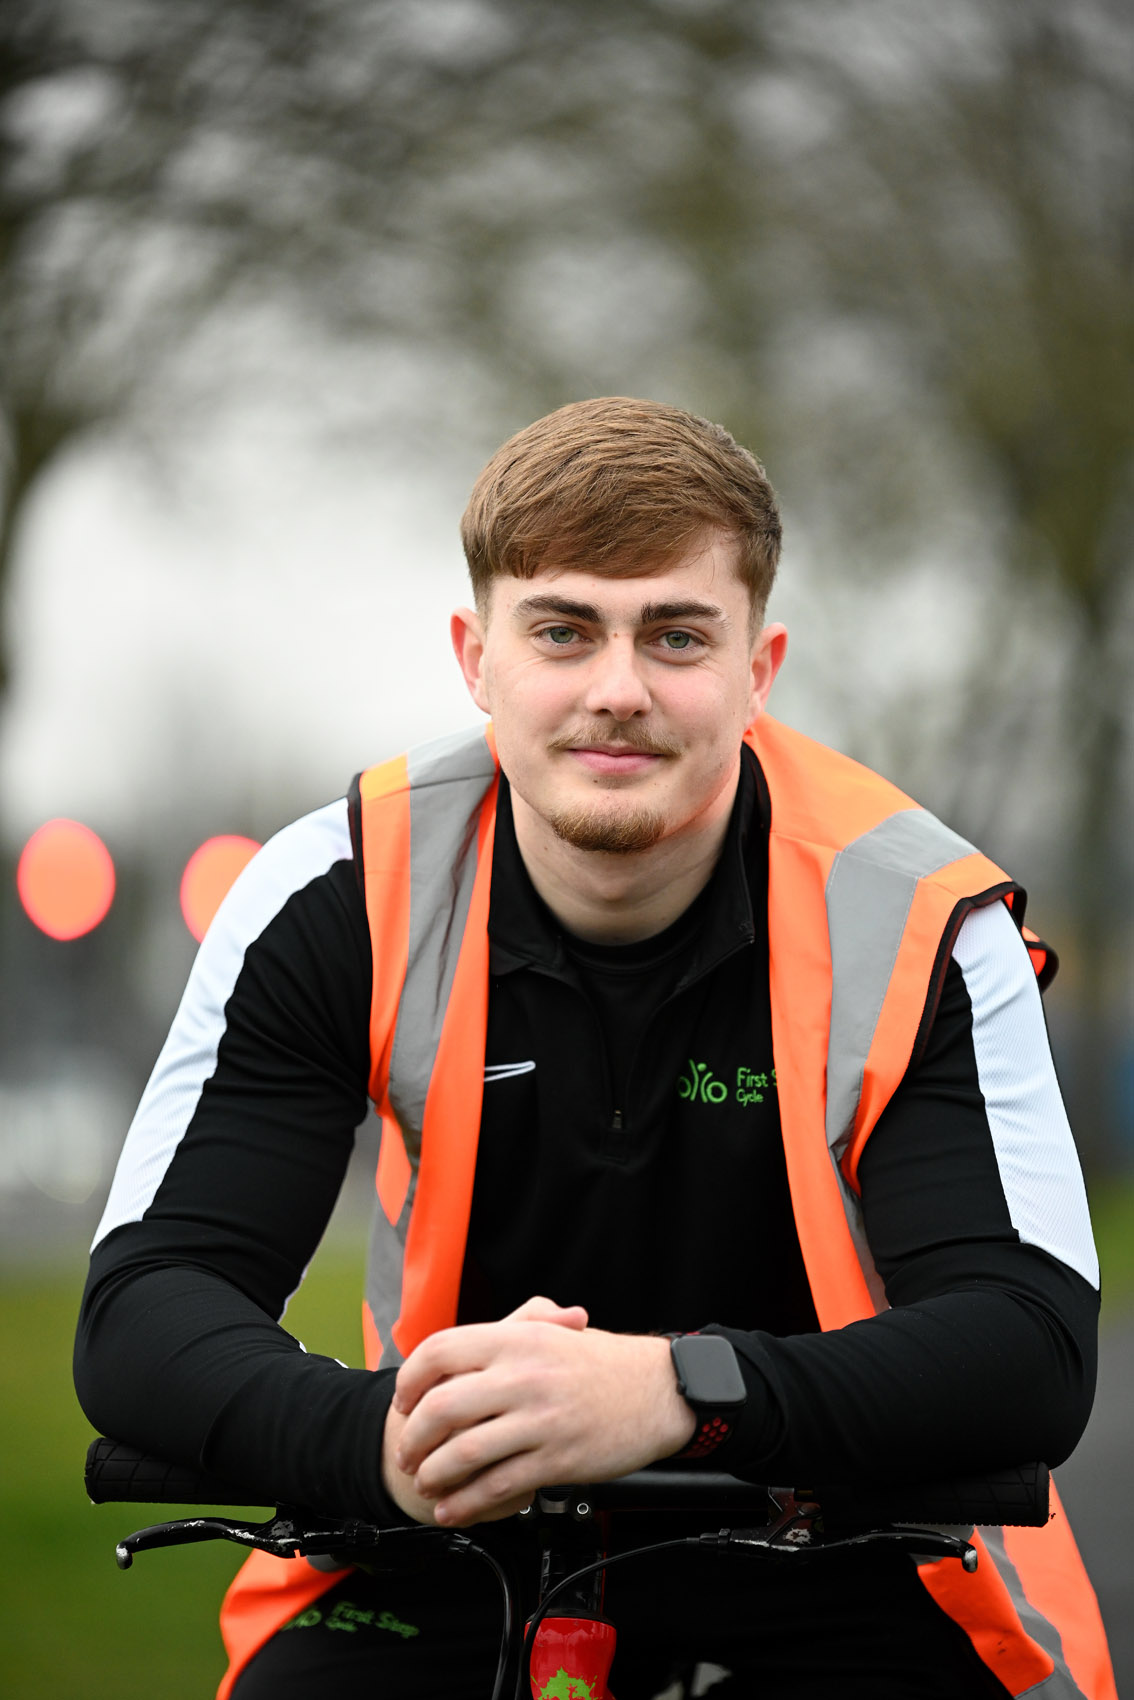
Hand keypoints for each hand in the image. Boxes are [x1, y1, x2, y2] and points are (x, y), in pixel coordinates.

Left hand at [379, 1296, 584, 1523]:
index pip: (440, 1351)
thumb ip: (509, 1330)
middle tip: (408, 1453)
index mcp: (518, 1339)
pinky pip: (498, 1487)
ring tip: (428, 1484)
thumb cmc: (605, 1362)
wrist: (659, 1390)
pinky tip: (456, 1509)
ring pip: (464, 1453)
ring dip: (435, 1476)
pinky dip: (467, 1504)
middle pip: (441, 1408)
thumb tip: (464, 1348)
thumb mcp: (556, 1329)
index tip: (404, 1400)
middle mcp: (523, 1376)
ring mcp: (540, 1420)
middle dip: (413, 1438)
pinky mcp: (557, 1460)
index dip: (410, 1379)